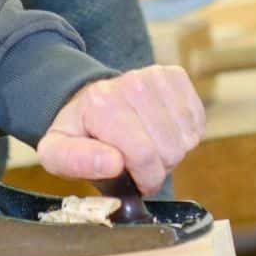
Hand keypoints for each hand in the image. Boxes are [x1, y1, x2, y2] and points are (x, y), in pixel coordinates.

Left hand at [35, 67, 204, 195]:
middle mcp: (130, 83)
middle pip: (169, 149)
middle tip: (137, 160)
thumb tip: (112, 162)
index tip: (134, 180)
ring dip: (171, 151)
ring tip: (148, 145)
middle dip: (157, 166)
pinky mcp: (174, 75)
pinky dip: (185, 134)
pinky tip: (163, 130)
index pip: (143, 154)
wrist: (91, 100)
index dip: (145, 178)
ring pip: (186, 138)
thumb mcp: (57, 153)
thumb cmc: (79, 133)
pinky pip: (197, 120)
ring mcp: (155, 76)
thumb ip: (76, 161)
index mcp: (100, 103)